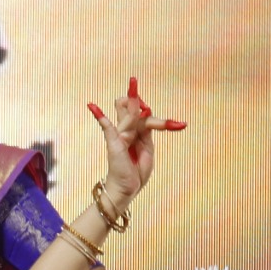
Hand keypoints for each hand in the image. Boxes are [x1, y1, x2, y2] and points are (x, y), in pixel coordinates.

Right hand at [85, 77, 187, 208]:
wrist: (126, 189)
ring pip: (128, 113)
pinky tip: (92, 105)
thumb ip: (147, 130)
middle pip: (132, 108)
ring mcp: (119, 135)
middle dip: (134, 96)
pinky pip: (106, 126)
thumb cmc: (136, 172)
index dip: (158, 116)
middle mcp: (127, 130)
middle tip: (133, 79)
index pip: (143, 114)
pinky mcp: (113, 141)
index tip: (178, 125)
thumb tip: (145, 111)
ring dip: (132, 100)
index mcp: (137, 132)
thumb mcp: (148, 149)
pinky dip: (99, 116)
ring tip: (132, 82)